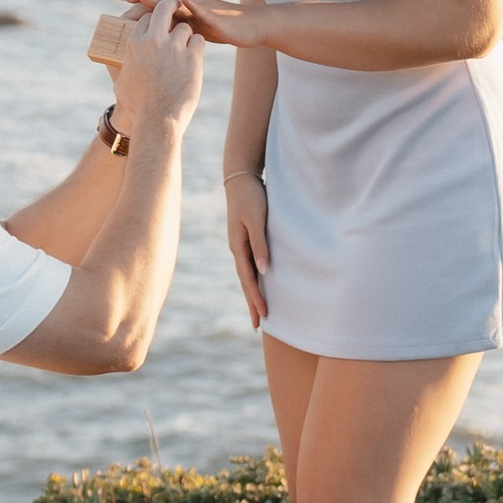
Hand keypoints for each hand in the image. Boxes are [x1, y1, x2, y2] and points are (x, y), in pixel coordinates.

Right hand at [114, 0, 204, 141]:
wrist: (157, 120)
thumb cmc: (138, 106)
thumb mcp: (121, 83)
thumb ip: (121, 68)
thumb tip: (112, 65)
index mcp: (135, 43)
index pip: (146, 17)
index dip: (154, 18)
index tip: (160, 22)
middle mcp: (153, 41)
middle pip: (165, 8)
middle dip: (172, 4)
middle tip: (178, 6)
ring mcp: (173, 47)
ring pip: (185, 27)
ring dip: (186, 36)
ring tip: (185, 49)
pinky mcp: (191, 57)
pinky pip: (198, 40)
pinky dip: (197, 47)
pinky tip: (194, 56)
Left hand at [122, 0, 254, 48]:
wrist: (250, 26)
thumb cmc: (222, 28)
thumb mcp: (194, 28)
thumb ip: (176, 29)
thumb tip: (157, 36)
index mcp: (182, 8)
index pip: (156, 0)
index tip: (118, 0)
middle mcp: (189, 3)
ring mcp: (202, 6)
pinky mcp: (215, 15)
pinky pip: (201, 8)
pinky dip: (189, 3)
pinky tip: (179, 0)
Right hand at [224, 169, 269, 327]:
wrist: (240, 177)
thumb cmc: (251, 197)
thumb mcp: (257, 219)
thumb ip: (260, 244)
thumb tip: (264, 271)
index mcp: (238, 246)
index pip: (248, 279)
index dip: (255, 298)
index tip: (263, 316)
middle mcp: (237, 249)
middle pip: (246, 282)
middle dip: (252, 303)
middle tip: (258, 325)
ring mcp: (240, 244)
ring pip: (247, 275)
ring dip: (253, 293)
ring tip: (259, 311)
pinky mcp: (246, 238)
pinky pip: (250, 265)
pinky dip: (254, 279)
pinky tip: (260, 283)